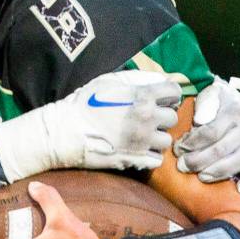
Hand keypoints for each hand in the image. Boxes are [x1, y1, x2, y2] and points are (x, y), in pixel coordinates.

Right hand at [0, 70, 181, 180]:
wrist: (65, 131)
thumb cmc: (85, 103)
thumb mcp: (109, 81)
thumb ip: (138, 78)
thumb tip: (160, 79)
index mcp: (142, 96)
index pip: (174, 92)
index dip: (168, 95)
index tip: (160, 100)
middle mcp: (147, 118)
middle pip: (172, 118)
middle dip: (162, 117)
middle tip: (148, 119)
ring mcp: (143, 141)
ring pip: (166, 141)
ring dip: (157, 138)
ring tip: (142, 136)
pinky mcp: (136, 159)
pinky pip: (156, 159)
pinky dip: (150, 156)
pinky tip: (138, 150)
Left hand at [174, 76, 239, 194]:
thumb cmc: (220, 102)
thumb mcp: (212, 93)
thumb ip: (205, 102)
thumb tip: (200, 120)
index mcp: (235, 110)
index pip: (210, 132)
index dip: (191, 143)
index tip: (178, 149)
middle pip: (222, 149)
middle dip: (199, 160)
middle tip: (183, 166)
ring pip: (239, 161)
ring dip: (218, 172)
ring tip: (201, 177)